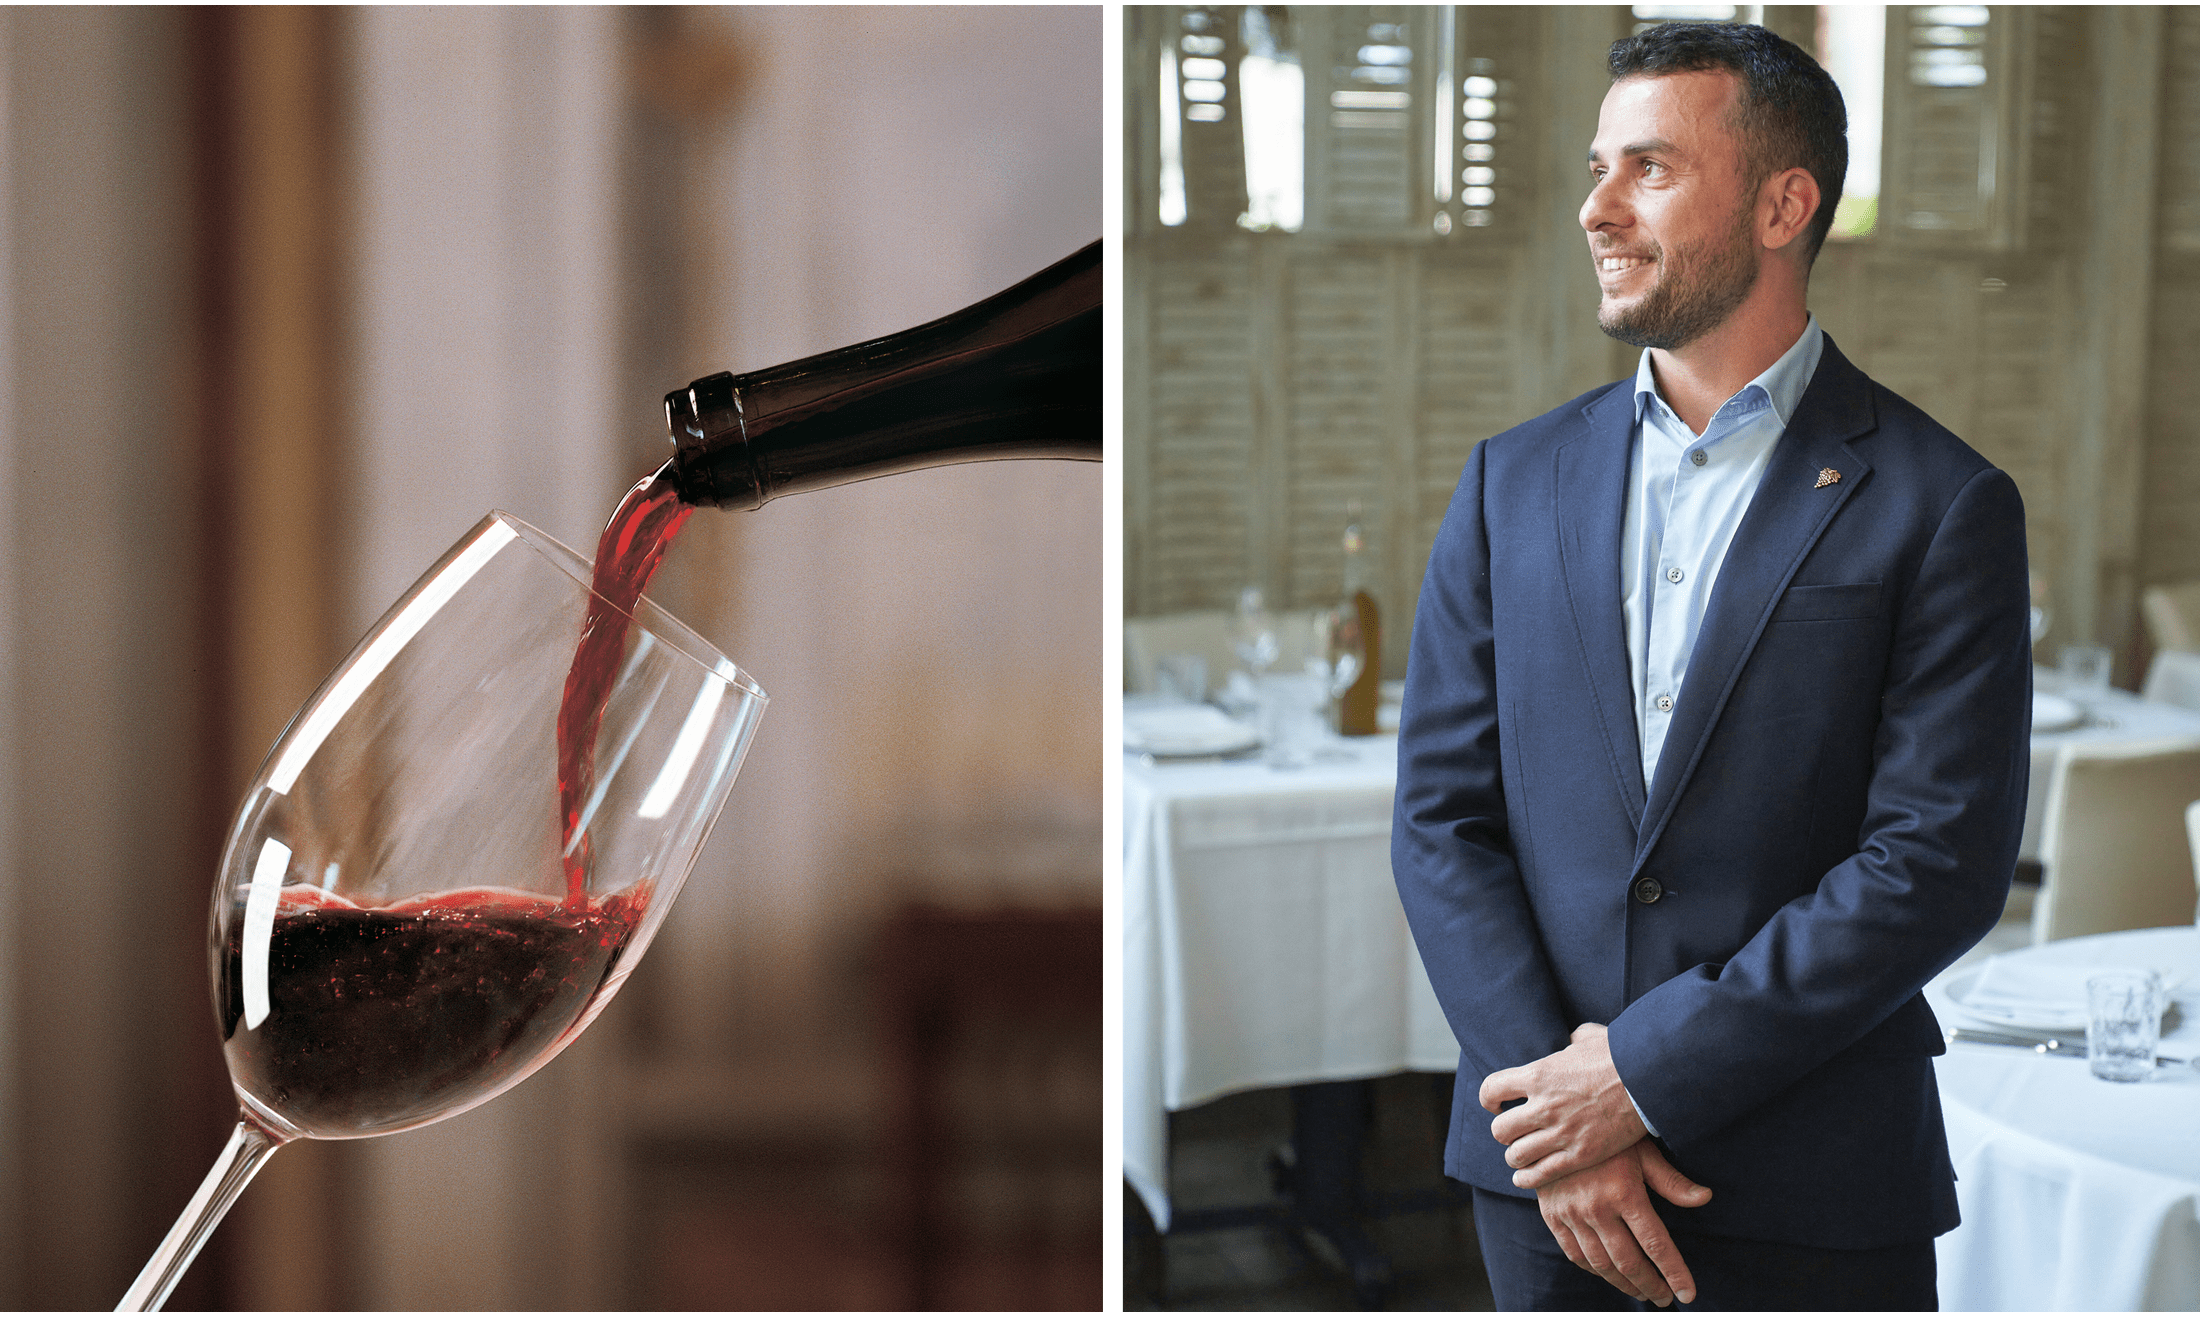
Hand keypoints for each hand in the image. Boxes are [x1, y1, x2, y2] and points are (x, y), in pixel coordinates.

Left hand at [1481, 1023, 1644, 1188]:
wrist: (1650, 1079)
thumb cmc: (1620, 1054)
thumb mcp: (1589, 1037)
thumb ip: (1571, 1040)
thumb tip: (1571, 1041)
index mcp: (1538, 1074)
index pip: (1491, 1090)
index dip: (1489, 1099)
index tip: (1495, 1104)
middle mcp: (1543, 1106)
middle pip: (1500, 1129)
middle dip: (1504, 1131)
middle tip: (1514, 1131)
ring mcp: (1561, 1133)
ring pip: (1516, 1155)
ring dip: (1515, 1155)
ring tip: (1522, 1153)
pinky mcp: (1579, 1156)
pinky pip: (1540, 1174)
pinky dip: (1526, 1178)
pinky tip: (1524, 1177)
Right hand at [1536, 1138, 1712, 1306]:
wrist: (1553, 1122)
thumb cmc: (1607, 1134)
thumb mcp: (1642, 1150)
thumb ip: (1671, 1180)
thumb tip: (1705, 1198)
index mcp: (1624, 1192)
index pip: (1656, 1244)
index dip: (1674, 1273)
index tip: (1688, 1294)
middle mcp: (1596, 1208)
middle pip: (1628, 1262)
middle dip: (1650, 1286)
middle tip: (1664, 1299)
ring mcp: (1571, 1214)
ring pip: (1601, 1264)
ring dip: (1624, 1284)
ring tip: (1641, 1292)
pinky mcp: (1552, 1216)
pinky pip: (1575, 1254)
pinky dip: (1594, 1270)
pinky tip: (1609, 1274)